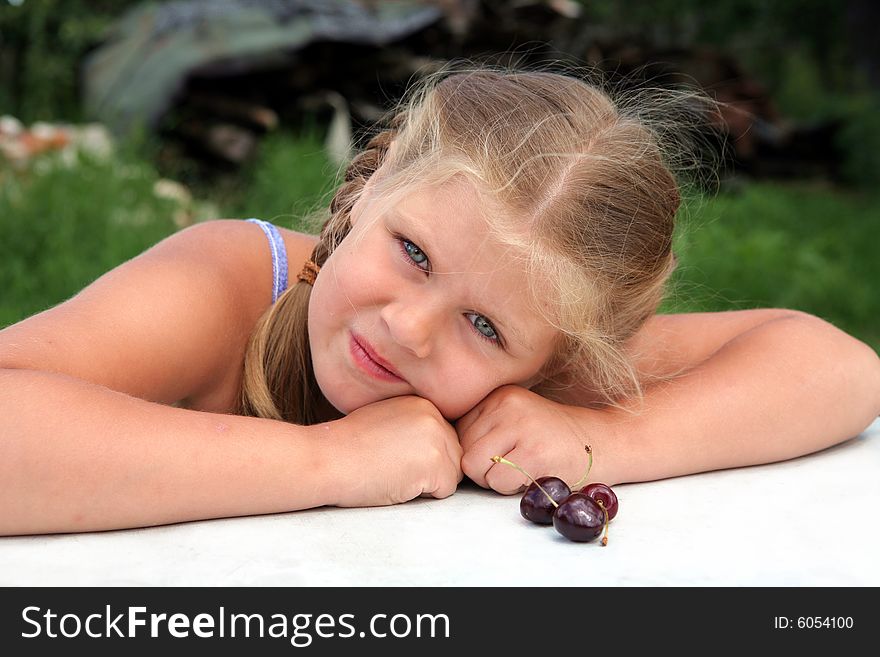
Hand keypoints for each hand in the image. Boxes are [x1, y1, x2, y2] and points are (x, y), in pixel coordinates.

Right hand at [319, 395, 462, 506]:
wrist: (326, 459)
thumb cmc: (345, 447)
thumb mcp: (384, 420)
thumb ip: (412, 427)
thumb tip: (429, 448)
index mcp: (421, 403)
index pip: (442, 439)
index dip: (419, 456)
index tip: (391, 455)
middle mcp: (434, 415)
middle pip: (452, 455)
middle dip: (429, 469)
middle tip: (392, 467)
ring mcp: (437, 437)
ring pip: (452, 473)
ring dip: (428, 483)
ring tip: (394, 473)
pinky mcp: (435, 463)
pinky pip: (445, 490)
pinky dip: (423, 495)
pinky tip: (397, 482)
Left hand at [456, 385, 606, 493]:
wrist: (606, 442)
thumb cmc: (555, 438)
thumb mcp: (517, 418)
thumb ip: (484, 427)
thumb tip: (443, 450)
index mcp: (499, 395)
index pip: (458, 433)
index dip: (476, 453)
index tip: (504, 453)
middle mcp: (506, 404)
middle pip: (463, 452)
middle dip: (483, 469)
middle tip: (514, 465)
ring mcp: (521, 426)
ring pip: (475, 468)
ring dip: (495, 480)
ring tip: (523, 469)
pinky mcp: (534, 451)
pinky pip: (497, 482)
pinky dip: (511, 489)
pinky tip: (533, 476)